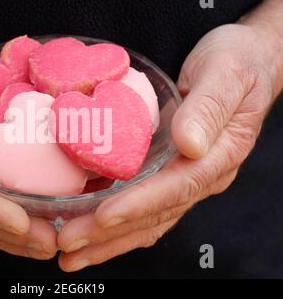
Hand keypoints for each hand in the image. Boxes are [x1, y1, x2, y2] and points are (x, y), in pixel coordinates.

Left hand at [57, 23, 282, 271]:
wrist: (247, 61)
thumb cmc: (239, 62)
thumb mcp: (228, 73)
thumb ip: (209, 108)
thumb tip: (190, 144)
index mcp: (219, 154)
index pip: (177, 187)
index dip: (139, 204)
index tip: (103, 217)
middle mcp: (202, 175)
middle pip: (155, 213)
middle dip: (110, 234)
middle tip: (68, 245)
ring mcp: (186, 177)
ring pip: (147, 219)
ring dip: (108, 239)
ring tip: (71, 253)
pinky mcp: (170, 172)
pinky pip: (144, 205)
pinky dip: (116, 223)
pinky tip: (89, 230)